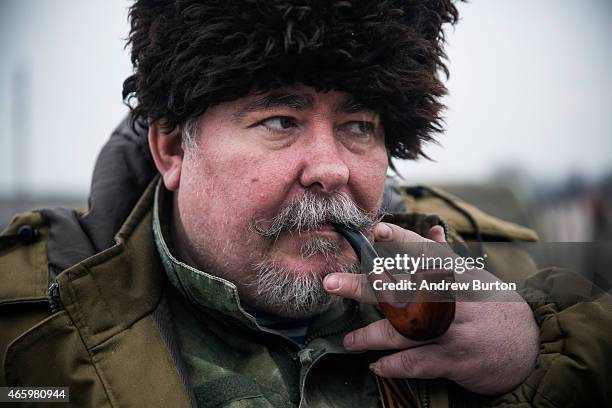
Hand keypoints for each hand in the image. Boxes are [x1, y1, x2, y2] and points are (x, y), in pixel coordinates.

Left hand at [323, 222, 539, 394]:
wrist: (530, 345)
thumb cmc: (493, 305)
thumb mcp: (474, 277)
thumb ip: (446, 257)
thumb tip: (433, 230)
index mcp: (455, 274)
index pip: (424, 252)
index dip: (399, 240)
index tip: (375, 230)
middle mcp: (453, 298)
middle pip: (405, 289)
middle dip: (367, 286)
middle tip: (332, 283)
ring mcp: (454, 329)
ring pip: (406, 329)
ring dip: (371, 335)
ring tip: (348, 341)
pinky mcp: (455, 359)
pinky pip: (418, 362)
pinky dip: (395, 365)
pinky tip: (376, 366)